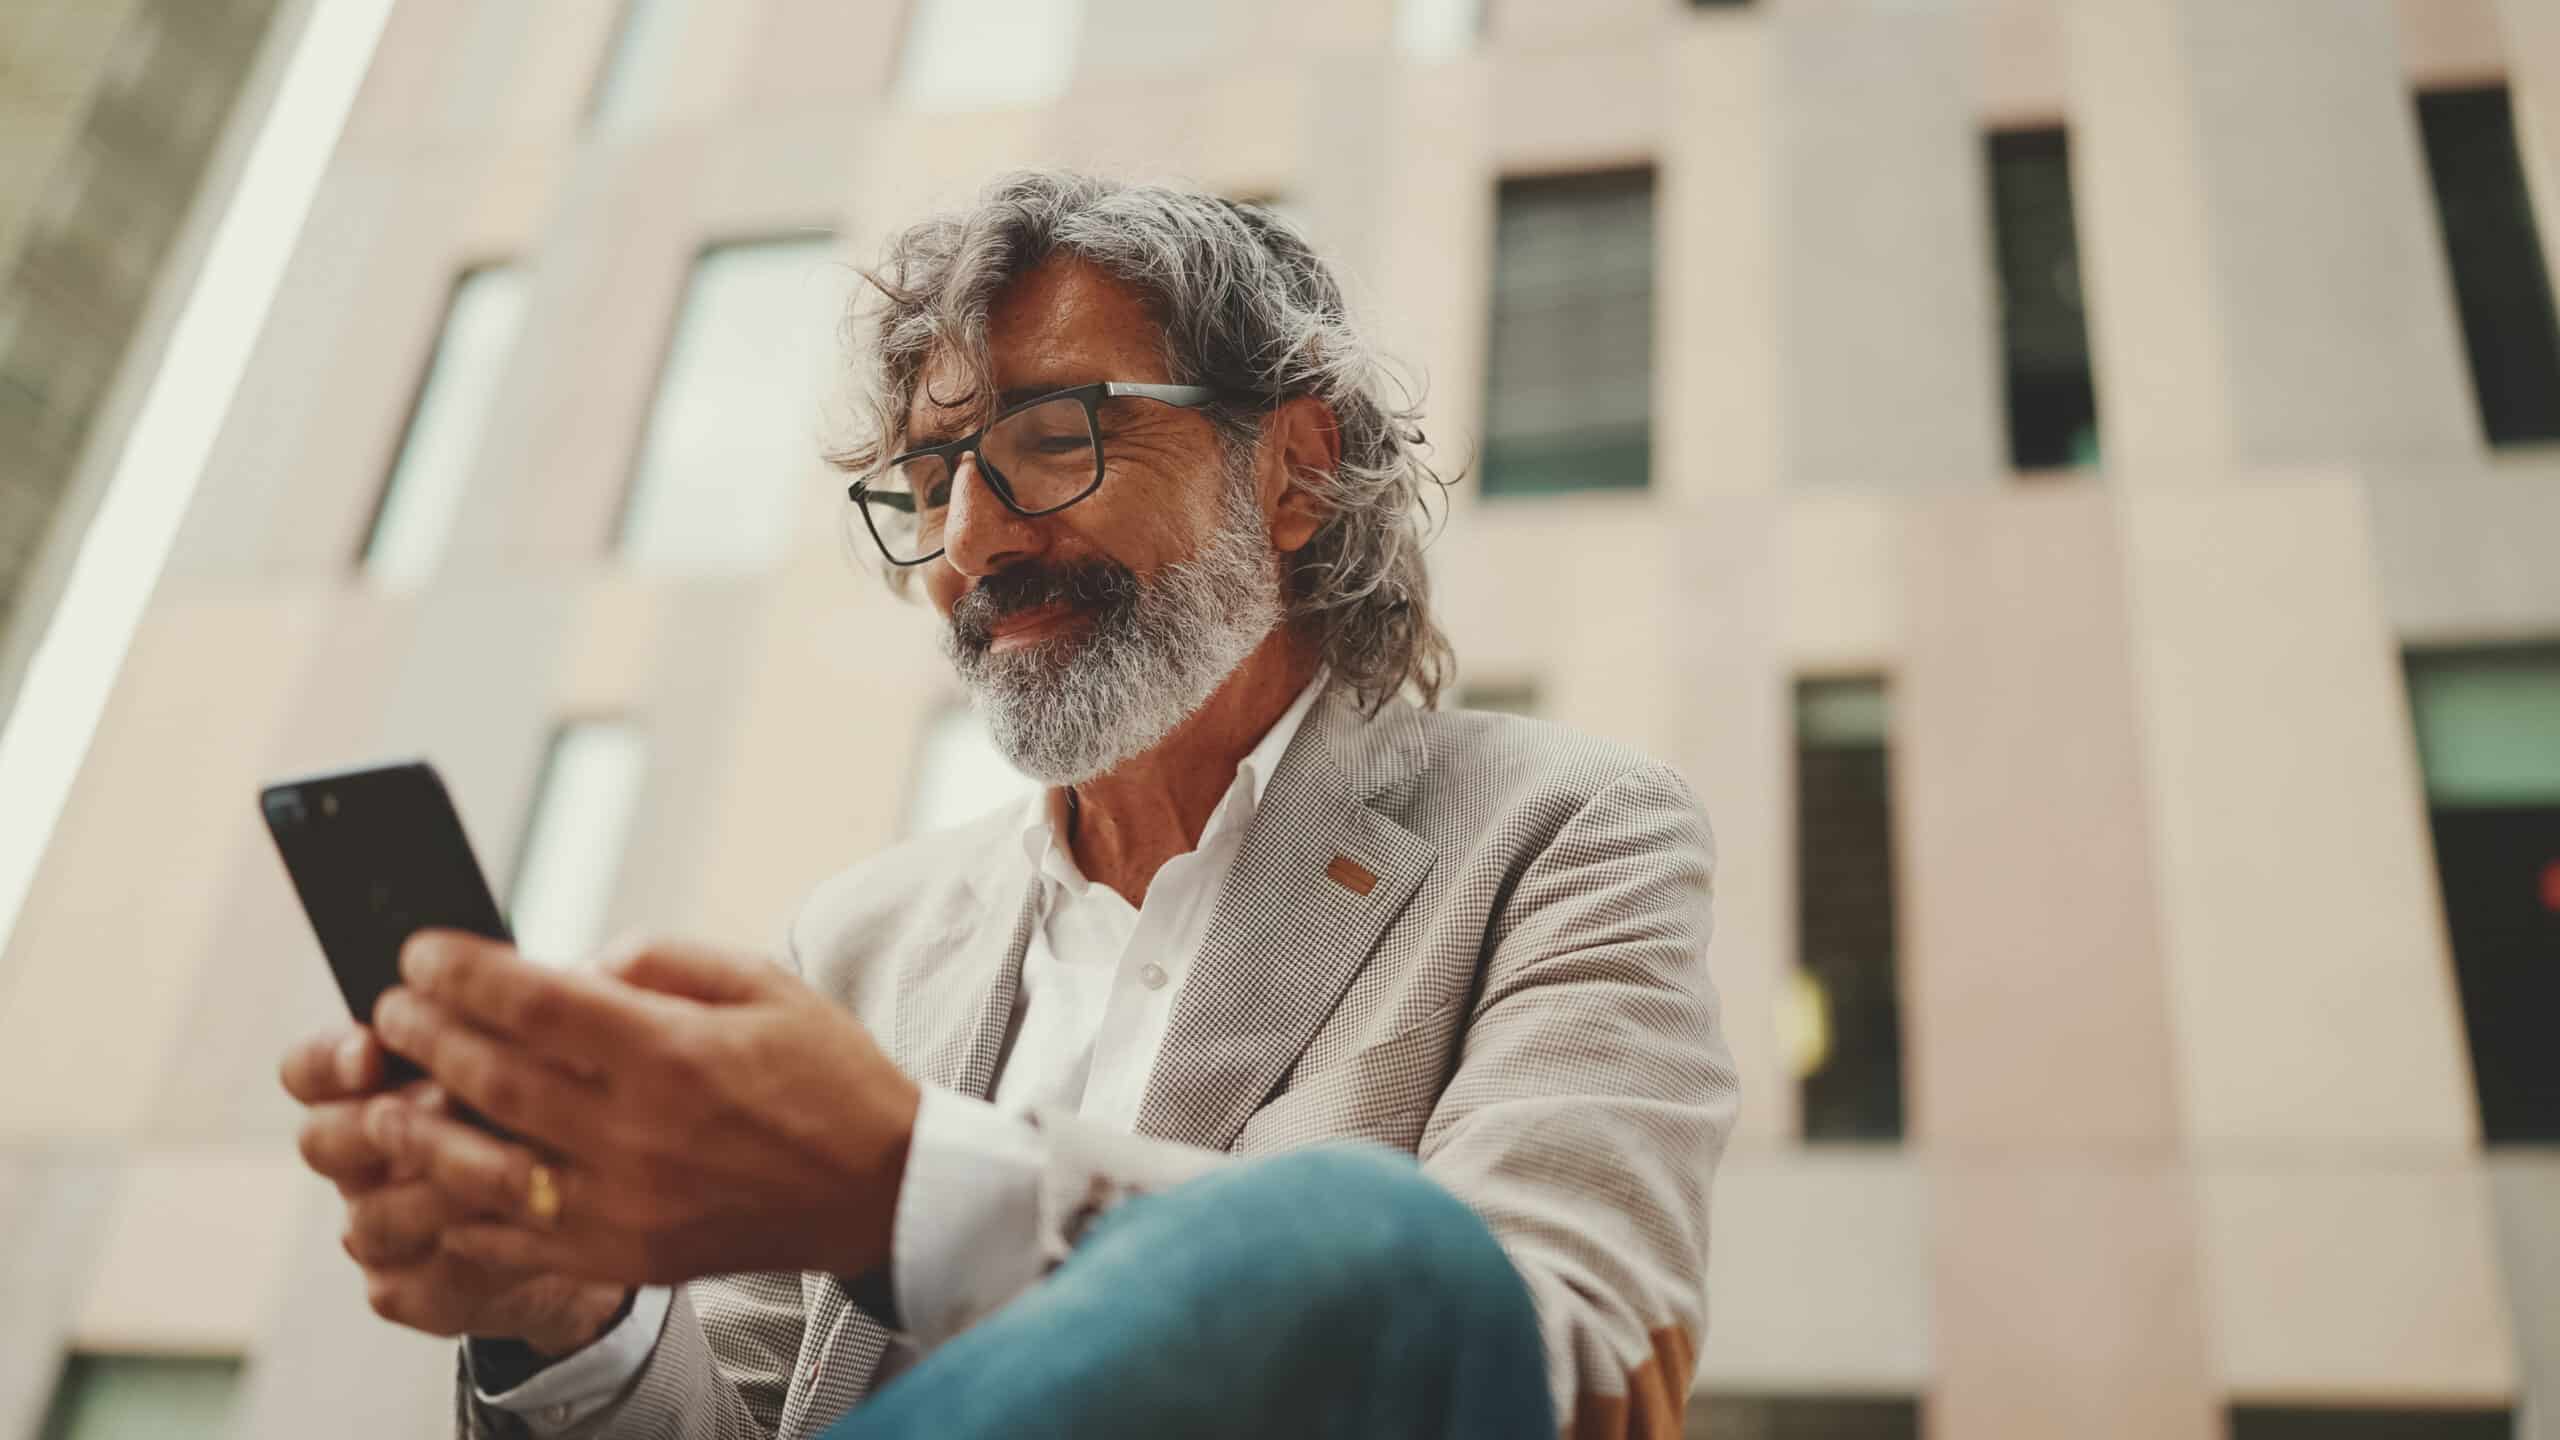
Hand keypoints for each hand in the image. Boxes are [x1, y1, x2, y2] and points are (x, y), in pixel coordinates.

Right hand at [281, 1026, 630, 1354]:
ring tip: (512, 1170)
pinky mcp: (408, 1290)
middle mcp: (358, 1158)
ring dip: (437, 1191)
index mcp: (371, 1086)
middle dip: (379, 1125)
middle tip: (444, 1107)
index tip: (373, 1050)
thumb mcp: (552, 1049)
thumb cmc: (559, 1109)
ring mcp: (377, 1228)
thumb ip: (530, 1014)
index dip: (330, 1061)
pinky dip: (465, 1258)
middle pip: (320, 1141)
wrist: (595, 1216)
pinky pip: (410, 1284)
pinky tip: (521, 1233)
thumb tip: (562, 974)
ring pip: (369, 1217)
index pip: (310, 1069)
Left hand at [365, 932, 920, 1287]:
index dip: (462, 972)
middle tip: (390, 1008)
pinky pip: (517, 1238)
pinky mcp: (627, 1256)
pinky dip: (462, 1207)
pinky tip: (436, 1175)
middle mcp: (641, 1132)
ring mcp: (629, 1205)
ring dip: (421, 1128)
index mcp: (674, 1053)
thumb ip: (662, 959)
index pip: (535, 1003)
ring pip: (485, 1168)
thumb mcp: (763, 983)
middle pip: (494, 1078)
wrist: (878, 1190)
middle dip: (425, 1035)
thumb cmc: (826, 1074)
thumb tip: (574, 966)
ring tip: (386, 1097)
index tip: (420, 951)